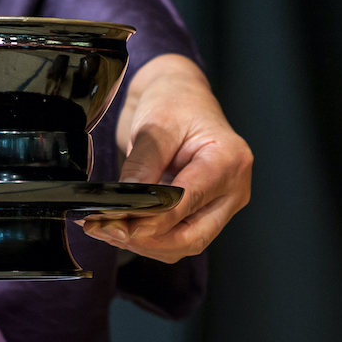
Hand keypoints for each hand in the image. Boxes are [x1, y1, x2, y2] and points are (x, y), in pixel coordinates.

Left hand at [82, 54, 250, 262]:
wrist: (179, 97)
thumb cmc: (175, 103)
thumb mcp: (154, 126)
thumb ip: (141, 167)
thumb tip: (126, 205)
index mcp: (229, 160)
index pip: (188, 201)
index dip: (152, 220)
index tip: (118, 224)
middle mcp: (233, 188)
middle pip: (192, 236)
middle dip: (148, 240)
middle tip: (108, 230)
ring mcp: (222, 204)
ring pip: (185, 244)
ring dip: (146, 244)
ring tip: (109, 229)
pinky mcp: (205, 213)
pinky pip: (180, 238)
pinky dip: (151, 239)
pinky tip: (123, 228)